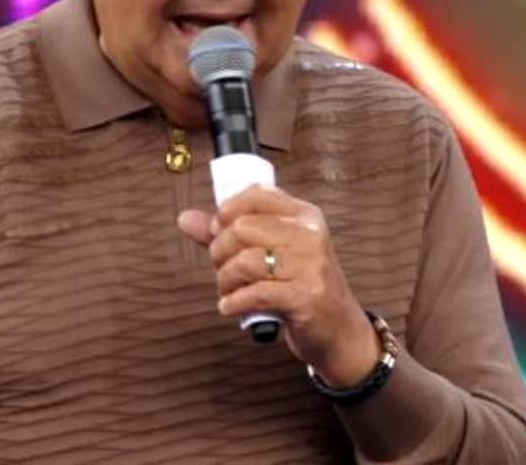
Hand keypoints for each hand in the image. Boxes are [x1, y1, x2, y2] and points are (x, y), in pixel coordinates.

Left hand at [177, 185, 379, 386]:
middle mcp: (310, 235)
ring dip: (224, 281)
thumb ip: (227, 235)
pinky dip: (234, 302)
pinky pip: (255, 293)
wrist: (339, 331)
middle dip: (220, 252)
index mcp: (304, 216)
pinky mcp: (307, 297)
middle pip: (242, 228)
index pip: (255, 195)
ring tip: (227, 291)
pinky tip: (231, 307)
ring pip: (245, 261)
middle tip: (223, 270)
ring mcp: (311, 266)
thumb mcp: (271, 254)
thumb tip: (185, 218)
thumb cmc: (301, 288)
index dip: (226, 212)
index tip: (219, 232)